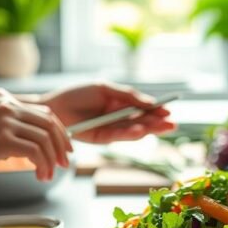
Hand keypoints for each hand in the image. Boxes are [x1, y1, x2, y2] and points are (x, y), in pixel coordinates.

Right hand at [0, 88, 71, 179]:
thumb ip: (1, 125)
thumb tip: (19, 145)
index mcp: (4, 99)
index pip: (43, 111)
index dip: (58, 130)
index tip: (62, 146)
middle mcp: (8, 106)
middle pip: (50, 123)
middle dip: (61, 144)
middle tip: (65, 162)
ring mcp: (5, 121)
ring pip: (45, 139)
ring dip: (52, 160)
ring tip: (49, 174)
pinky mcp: (2, 139)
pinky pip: (35, 152)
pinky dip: (43, 165)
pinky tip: (39, 175)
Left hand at [39, 82, 176, 142]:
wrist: (54, 107)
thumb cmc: (78, 94)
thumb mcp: (105, 88)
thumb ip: (127, 95)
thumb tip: (150, 102)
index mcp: (121, 104)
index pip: (143, 109)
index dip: (156, 110)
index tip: (169, 110)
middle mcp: (118, 118)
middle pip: (143, 122)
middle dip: (158, 123)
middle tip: (173, 124)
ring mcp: (111, 129)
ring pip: (135, 131)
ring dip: (149, 129)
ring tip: (163, 127)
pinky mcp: (102, 139)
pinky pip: (119, 136)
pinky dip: (130, 133)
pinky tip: (141, 130)